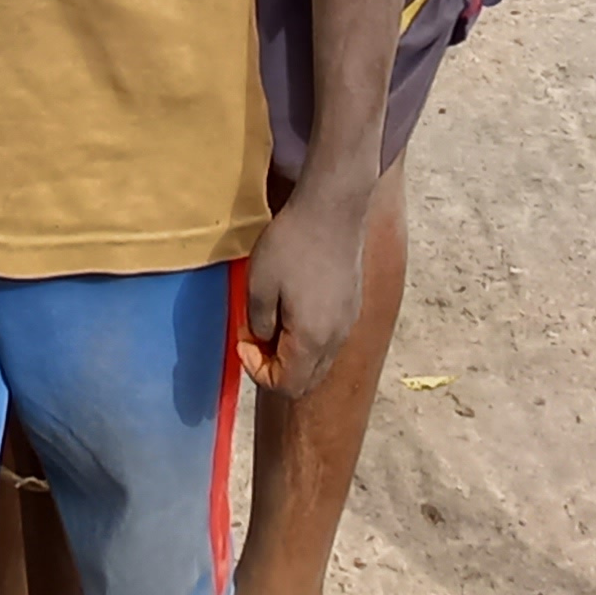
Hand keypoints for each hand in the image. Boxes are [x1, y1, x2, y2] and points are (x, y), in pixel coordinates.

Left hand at [239, 174, 376, 393]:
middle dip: (275, 367)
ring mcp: (348, 322)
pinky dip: (307, 337)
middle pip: (306, 380)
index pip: (287, 385)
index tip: (243, 340)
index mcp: (312, 340)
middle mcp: (336, 339)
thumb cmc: (293, 244)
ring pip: (319, 360)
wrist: (332, 208)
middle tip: (254, 334)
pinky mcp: (352, 305)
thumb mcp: (258, 285)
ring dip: (292, 352)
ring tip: (271, 318)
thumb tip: (263, 339)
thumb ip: (258, 324)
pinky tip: (293, 305)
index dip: (257, 371)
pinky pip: (329, 339)